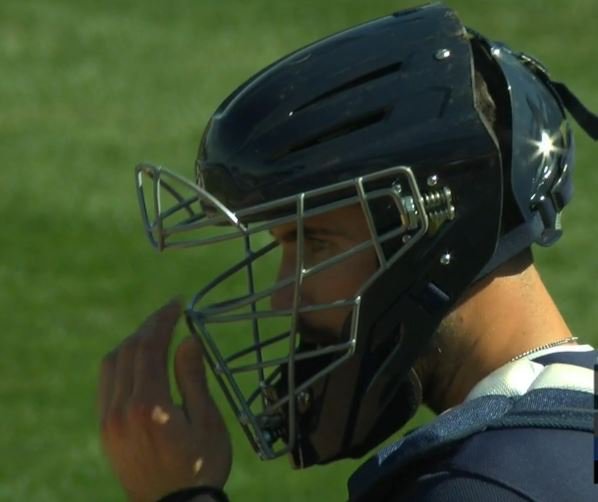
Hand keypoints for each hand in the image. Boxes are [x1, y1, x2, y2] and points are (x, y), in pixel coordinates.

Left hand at [98, 299, 231, 501]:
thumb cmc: (201, 466)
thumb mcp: (207, 421)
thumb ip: (193, 378)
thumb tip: (187, 340)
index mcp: (149, 406)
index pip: (149, 347)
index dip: (163, 320)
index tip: (178, 304)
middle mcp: (121, 410)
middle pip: (128, 350)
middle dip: (149, 325)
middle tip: (170, 312)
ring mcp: (108, 421)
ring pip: (112, 364)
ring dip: (133, 341)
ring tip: (156, 331)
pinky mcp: (105, 430)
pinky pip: (107, 383)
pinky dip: (122, 362)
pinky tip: (139, 359)